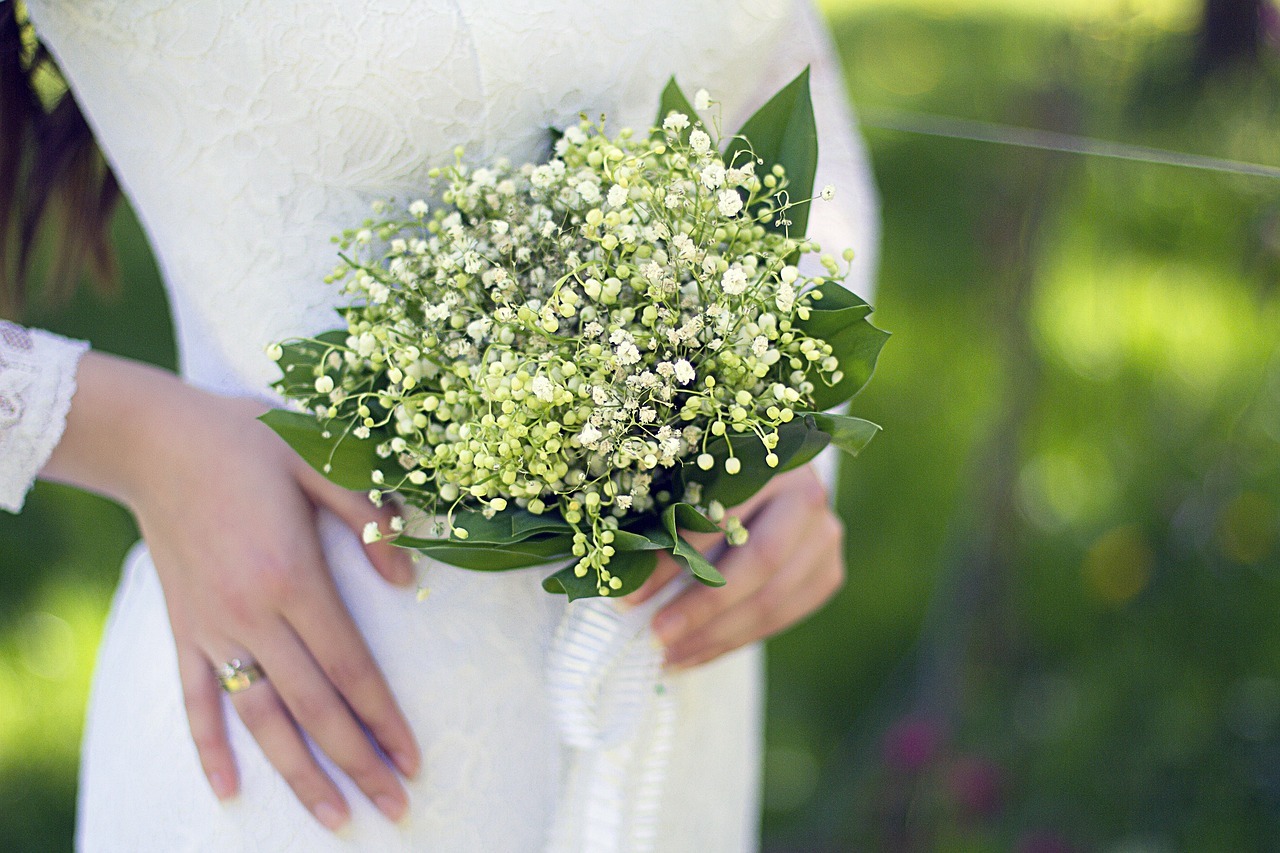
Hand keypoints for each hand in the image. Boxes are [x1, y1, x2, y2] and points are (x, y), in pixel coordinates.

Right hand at [42, 354, 420, 831]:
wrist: (157, 440)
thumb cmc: (247, 440)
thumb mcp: (319, 458)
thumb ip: (367, 516)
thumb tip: (406, 576)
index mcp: (293, 577)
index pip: (350, 668)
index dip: (384, 719)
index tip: (413, 760)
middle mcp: (252, 615)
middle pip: (314, 707)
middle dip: (358, 763)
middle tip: (395, 809)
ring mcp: (212, 627)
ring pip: (260, 718)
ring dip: (297, 774)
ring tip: (334, 820)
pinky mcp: (182, 628)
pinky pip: (197, 698)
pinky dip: (209, 747)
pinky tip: (227, 791)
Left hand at [626, 465, 845, 668]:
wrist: (774, 482)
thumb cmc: (714, 480)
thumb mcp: (690, 485)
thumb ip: (667, 521)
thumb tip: (625, 578)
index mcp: (768, 460)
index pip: (721, 516)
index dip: (675, 558)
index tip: (631, 593)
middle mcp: (807, 496)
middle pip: (758, 562)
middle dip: (702, 606)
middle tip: (657, 635)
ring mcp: (825, 537)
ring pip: (772, 599)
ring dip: (715, 635)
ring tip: (670, 657)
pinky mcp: (828, 572)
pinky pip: (781, 618)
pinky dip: (734, 641)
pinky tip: (696, 653)